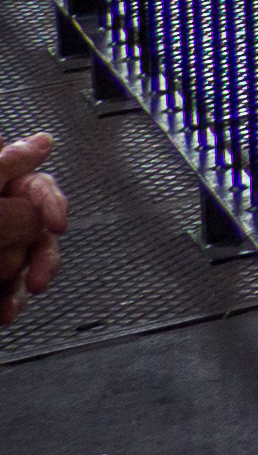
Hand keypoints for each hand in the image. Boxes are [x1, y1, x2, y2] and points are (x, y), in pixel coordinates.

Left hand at [0, 131, 64, 325]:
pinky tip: (4, 311)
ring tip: (5, 296)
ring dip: (20, 282)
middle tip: (35, 275)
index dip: (50, 203)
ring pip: (26, 261)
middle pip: (37, 228)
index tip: (56, 224)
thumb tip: (42, 144)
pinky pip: (11, 288)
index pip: (35, 185)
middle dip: (35, 255)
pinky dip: (9, 301)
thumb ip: (9, 172)